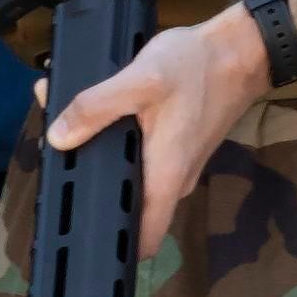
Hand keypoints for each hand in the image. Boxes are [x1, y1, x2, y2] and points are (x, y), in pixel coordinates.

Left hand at [47, 0, 275, 251]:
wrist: (240, 50)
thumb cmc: (195, 67)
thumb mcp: (141, 80)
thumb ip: (97, 107)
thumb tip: (57, 138)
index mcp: (165, 178)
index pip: (143, 240)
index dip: (112, 247)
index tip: (78, 236)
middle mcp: (173, 182)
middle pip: (130, 208)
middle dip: (93, 192)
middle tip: (57, 167)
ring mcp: (177, 167)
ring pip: (134, 180)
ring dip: (104, 163)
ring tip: (67, 136)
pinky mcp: (177, 150)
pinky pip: (143, 160)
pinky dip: (120, 146)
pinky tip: (97, 120)